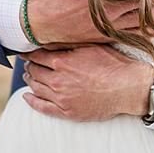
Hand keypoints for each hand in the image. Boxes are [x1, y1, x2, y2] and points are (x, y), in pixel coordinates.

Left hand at [21, 45, 153, 120]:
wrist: (127, 88)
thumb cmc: (113, 64)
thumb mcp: (90, 47)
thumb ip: (68, 44)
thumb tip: (50, 40)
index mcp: (62, 61)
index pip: (37, 56)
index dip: (29, 53)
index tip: (25, 52)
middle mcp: (57, 80)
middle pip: (34, 71)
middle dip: (30, 66)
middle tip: (29, 63)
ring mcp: (61, 97)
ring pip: (36, 88)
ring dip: (30, 80)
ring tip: (29, 76)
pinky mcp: (67, 112)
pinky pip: (43, 108)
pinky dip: (32, 101)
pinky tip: (27, 97)